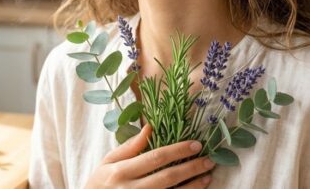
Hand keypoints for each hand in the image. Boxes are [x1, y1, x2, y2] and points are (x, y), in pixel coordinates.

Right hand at [84, 124, 215, 188]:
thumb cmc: (100, 183)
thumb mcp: (108, 162)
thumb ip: (130, 146)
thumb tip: (150, 126)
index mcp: (121, 171)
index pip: (155, 157)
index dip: (178, 150)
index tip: (195, 144)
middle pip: (168, 177)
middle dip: (192, 167)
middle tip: (209, 159)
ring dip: (194, 186)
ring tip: (208, 175)